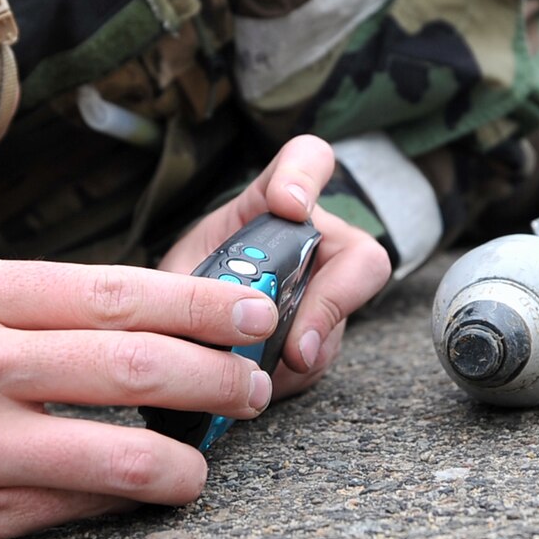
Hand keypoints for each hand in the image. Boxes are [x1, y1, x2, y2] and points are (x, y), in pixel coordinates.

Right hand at [0, 259, 287, 538]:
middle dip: (220, 371)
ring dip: (189, 455)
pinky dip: (122, 504)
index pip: (114, 289)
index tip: (251, 308)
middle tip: (260, 378)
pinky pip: (68, 511)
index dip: (201, 301)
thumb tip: (119, 323)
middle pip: (135, 362)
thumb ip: (7, 308)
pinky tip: (149, 496)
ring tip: (214, 453)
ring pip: (118, 451)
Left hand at [159, 134, 390, 396]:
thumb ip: (190, 287)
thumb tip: (203, 324)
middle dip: (330, 303)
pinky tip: (260, 377)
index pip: (308, 161)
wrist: (190, 322)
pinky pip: (323, 357)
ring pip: (342, 320)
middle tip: (296, 344)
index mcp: (273, 205)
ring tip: (258, 367)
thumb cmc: (189, 280)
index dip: (305, 178)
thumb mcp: (179, 271)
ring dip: (302, 351)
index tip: (288, 206)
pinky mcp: (324, 337)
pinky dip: (291, 375)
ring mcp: (327, 292)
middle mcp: (314, 242)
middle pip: (360, 258)